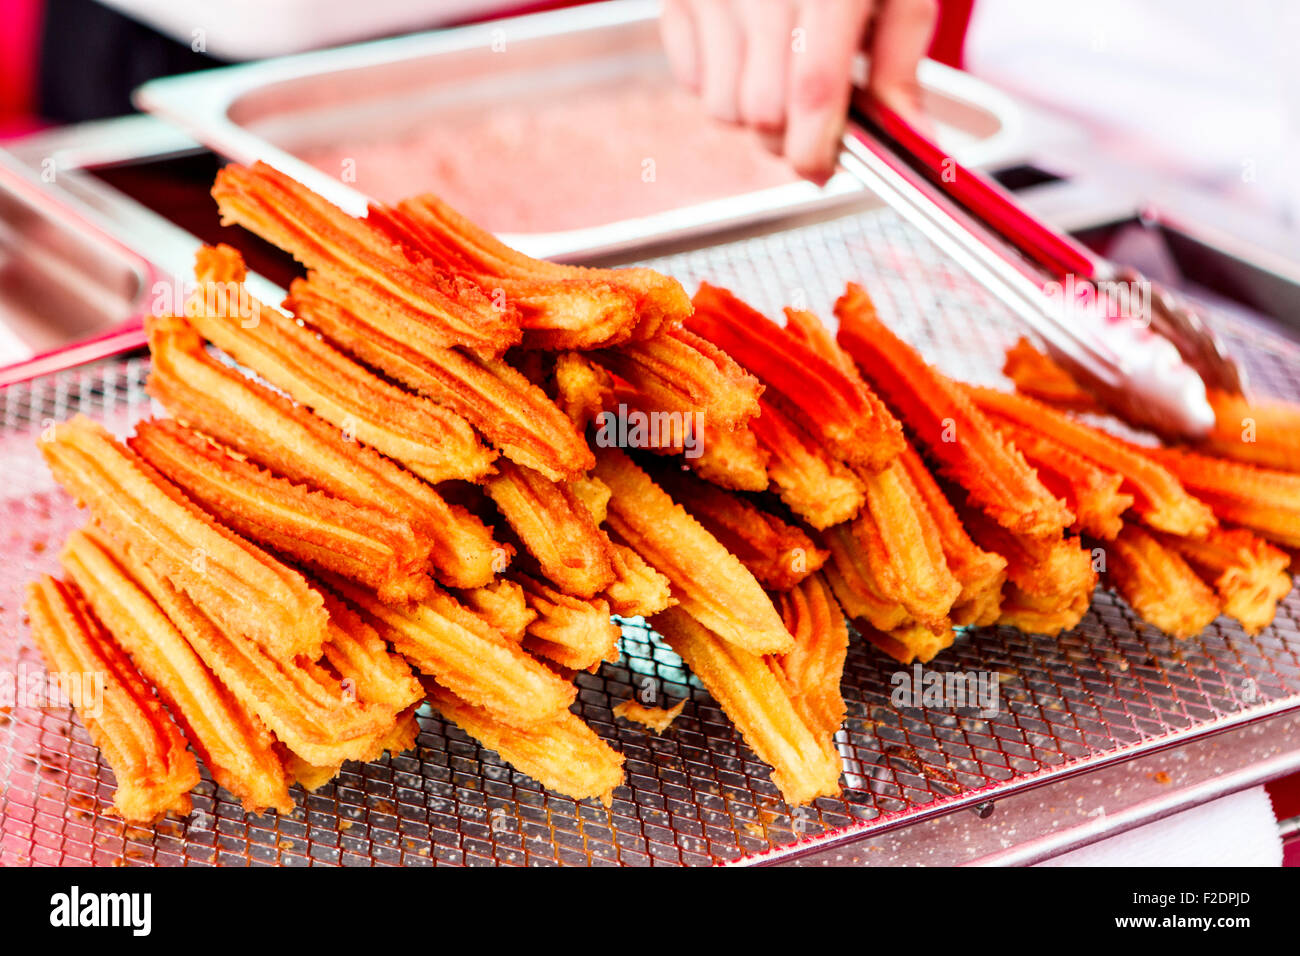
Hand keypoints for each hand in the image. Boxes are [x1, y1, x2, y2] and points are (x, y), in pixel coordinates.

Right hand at [660, 0, 937, 177]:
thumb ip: (899, 72)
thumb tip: (913, 143)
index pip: (814, 89)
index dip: (817, 147)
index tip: (824, 171)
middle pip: (762, 114)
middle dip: (786, 139)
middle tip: (806, 122)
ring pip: (722, 109)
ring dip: (751, 116)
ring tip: (777, 79)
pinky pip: (689, 81)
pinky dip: (716, 84)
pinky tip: (744, 53)